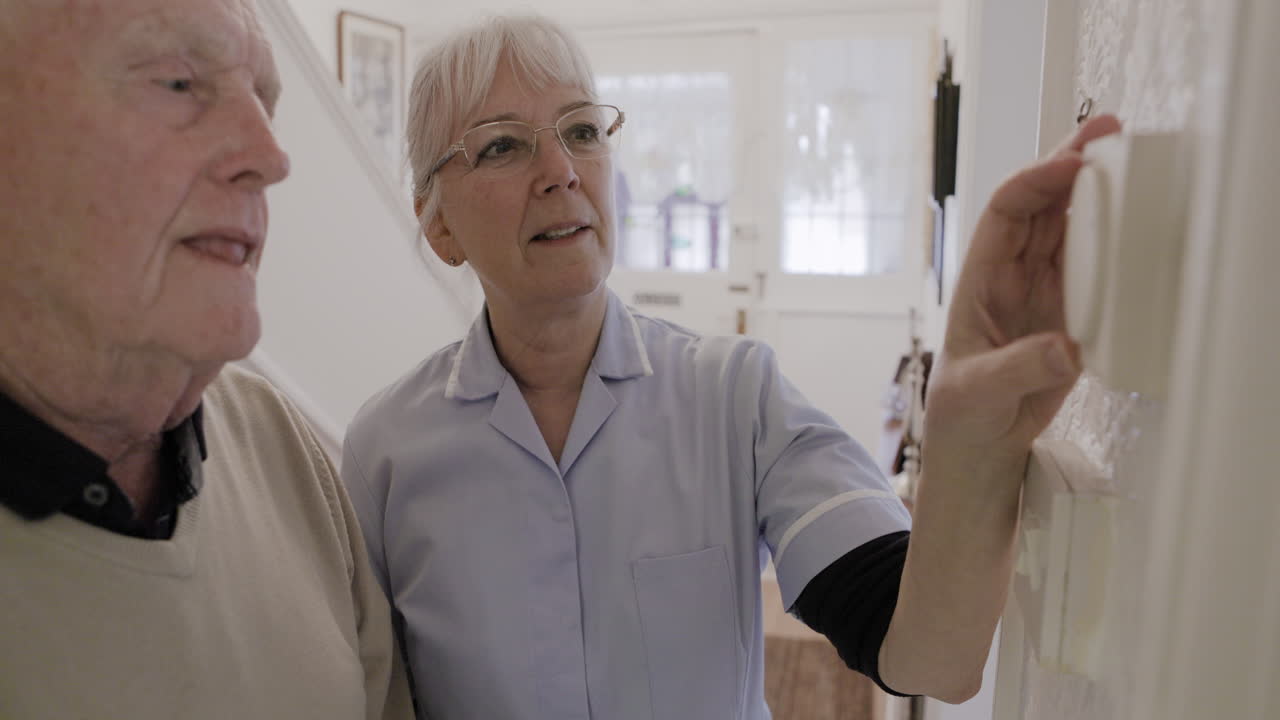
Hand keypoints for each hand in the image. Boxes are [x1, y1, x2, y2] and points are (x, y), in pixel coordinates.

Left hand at [925, 115, 1122, 465]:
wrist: (981, 449)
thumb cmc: (962, 415)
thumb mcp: (978, 393)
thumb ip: (1017, 368)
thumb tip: (1064, 348)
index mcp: (981, 280)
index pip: (1007, 214)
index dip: (1036, 183)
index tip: (1072, 164)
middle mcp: (1015, 277)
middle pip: (1043, 206)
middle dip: (1071, 164)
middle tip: (1109, 127)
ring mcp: (1046, 293)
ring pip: (1072, 229)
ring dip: (1097, 194)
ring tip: (1132, 157)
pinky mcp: (1074, 317)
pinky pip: (1099, 268)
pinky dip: (1118, 243)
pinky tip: (1141, 221)